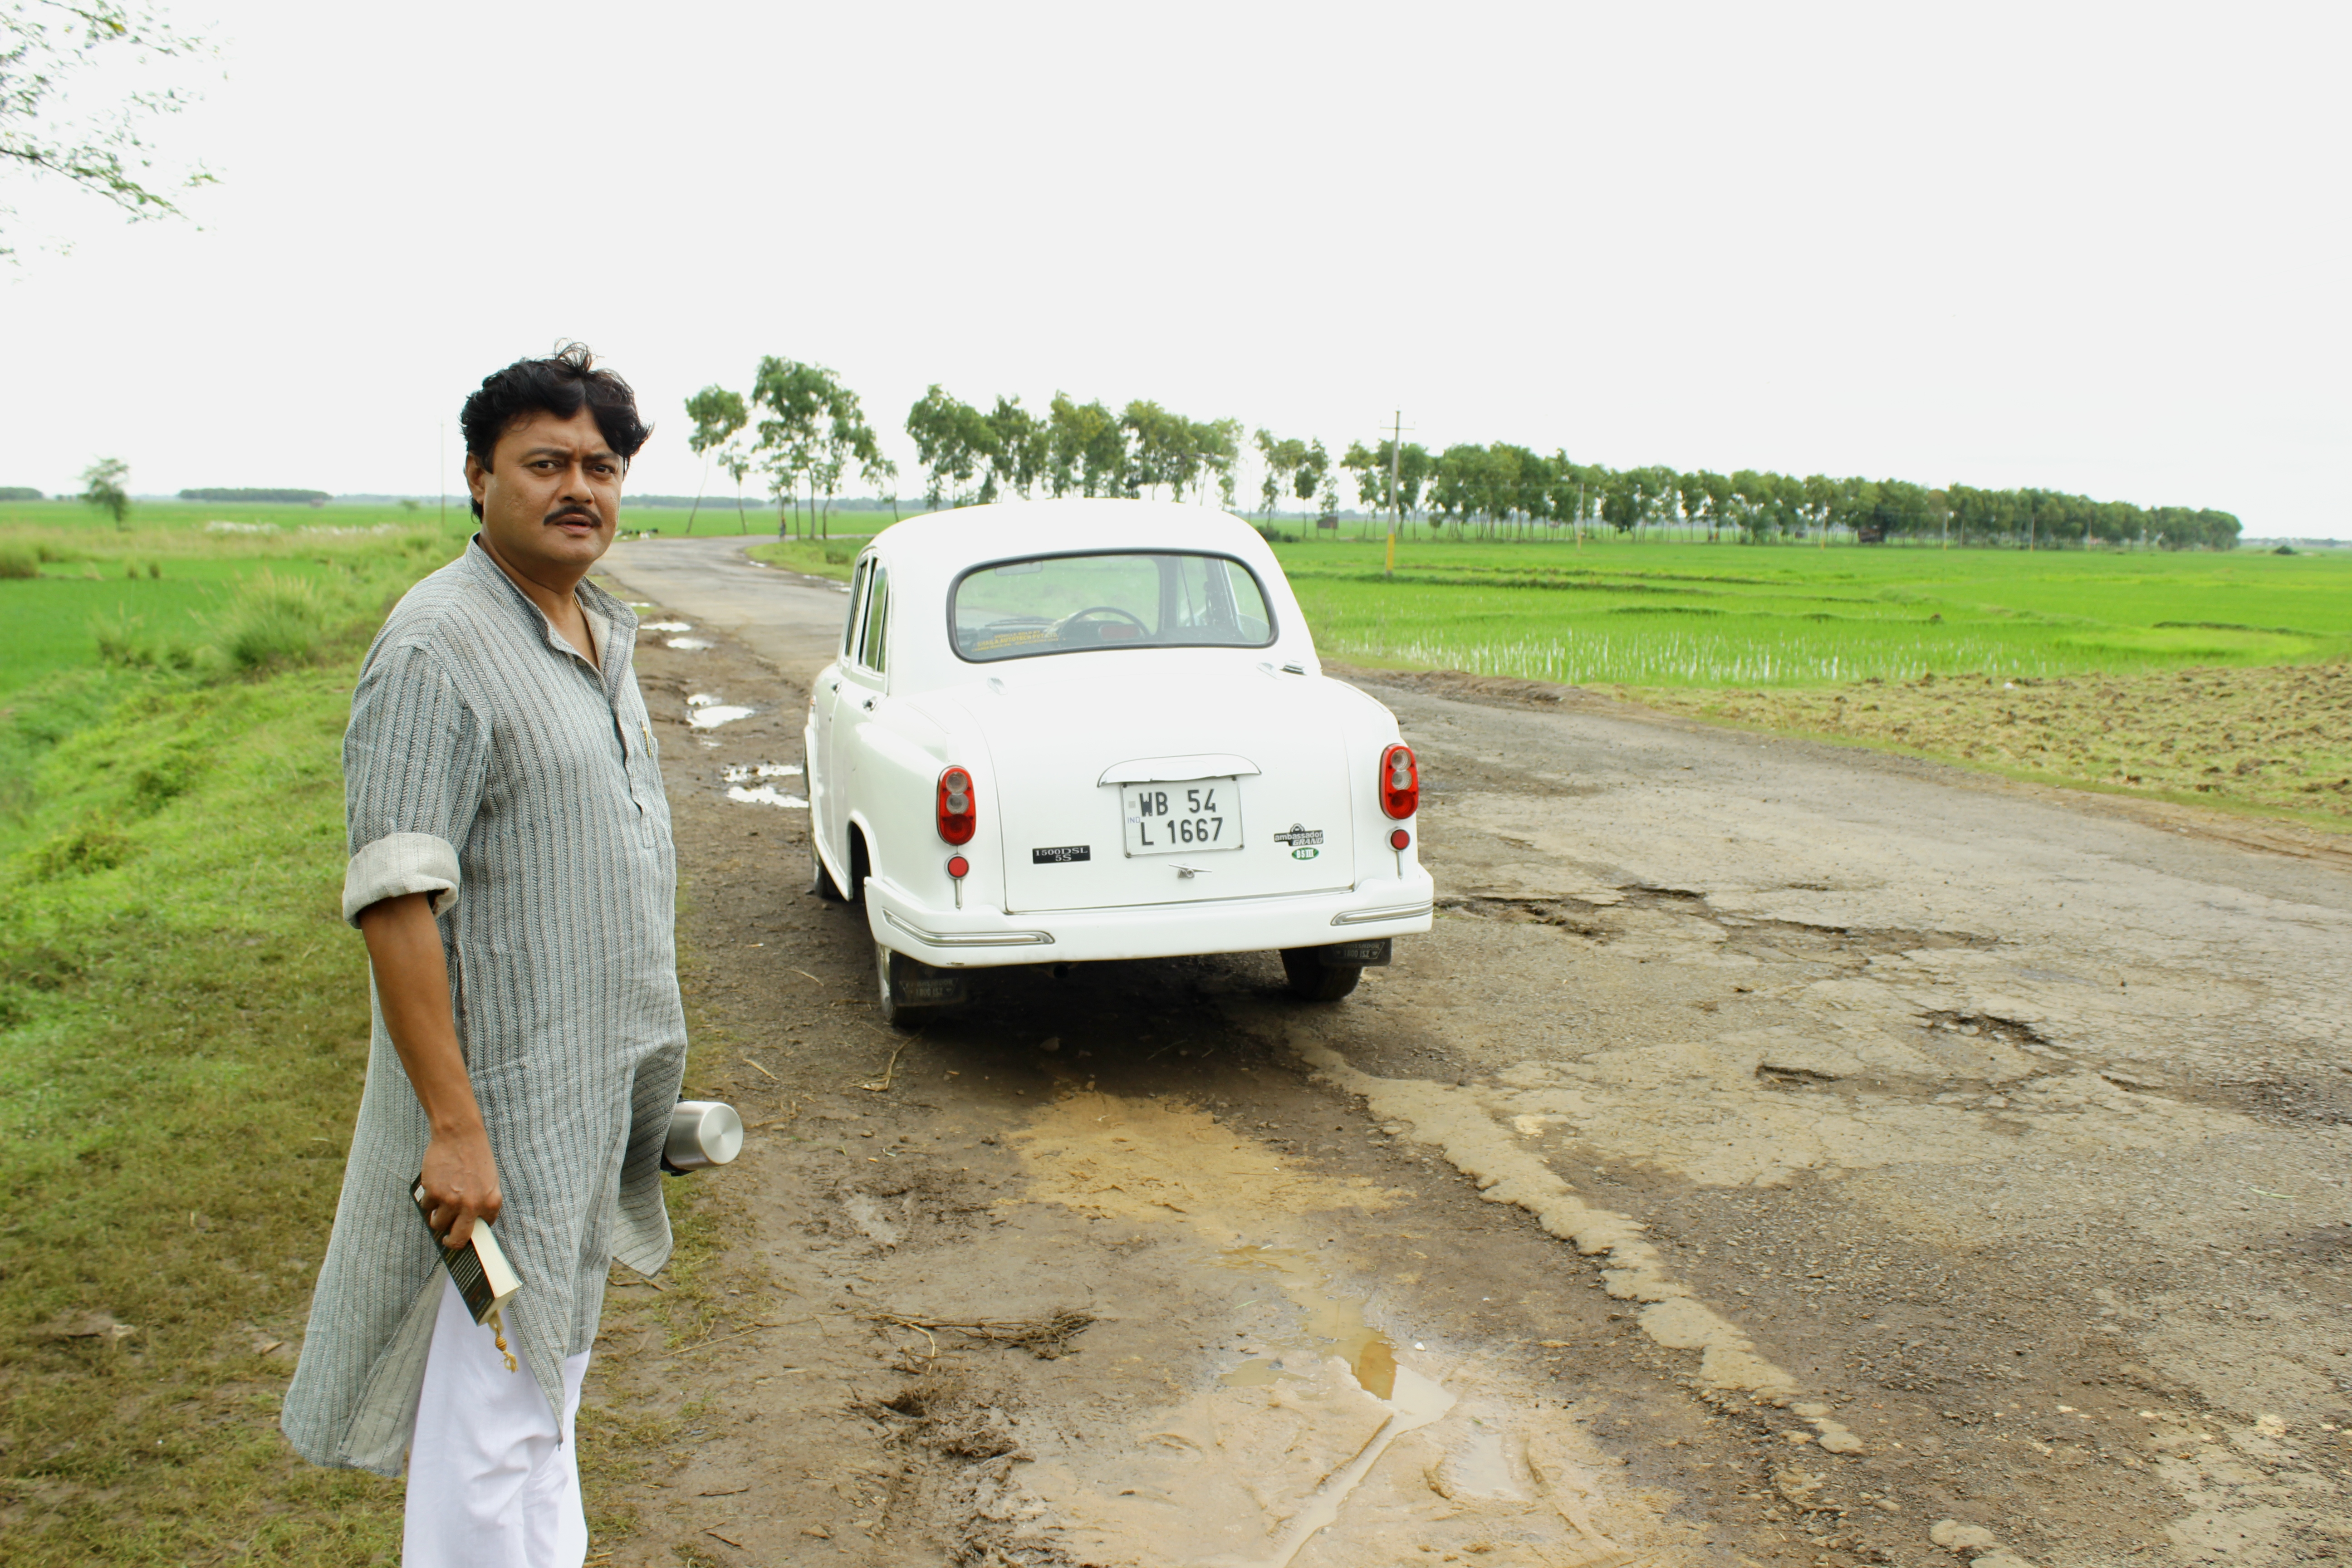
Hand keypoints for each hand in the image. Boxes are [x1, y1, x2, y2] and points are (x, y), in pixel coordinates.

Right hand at [419, 1122, 500, 1247]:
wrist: (460, 1135)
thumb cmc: (476, 1156)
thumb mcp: (490, 1181)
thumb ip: (483, 1203)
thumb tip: (470, 1222)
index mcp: (491, 1203)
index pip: (480, 1230)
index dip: (472, 1231)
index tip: (465, 1234)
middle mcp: (472, 1206)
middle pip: (458, 1240)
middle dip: (451, 1242)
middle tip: (447, 1239)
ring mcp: (451, 1201)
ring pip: (438, 1224)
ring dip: (437, 1217)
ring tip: (439, 1205)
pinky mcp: (433, 1193)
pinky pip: (426, 1207)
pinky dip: (428, 1201)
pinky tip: (434, 1187)